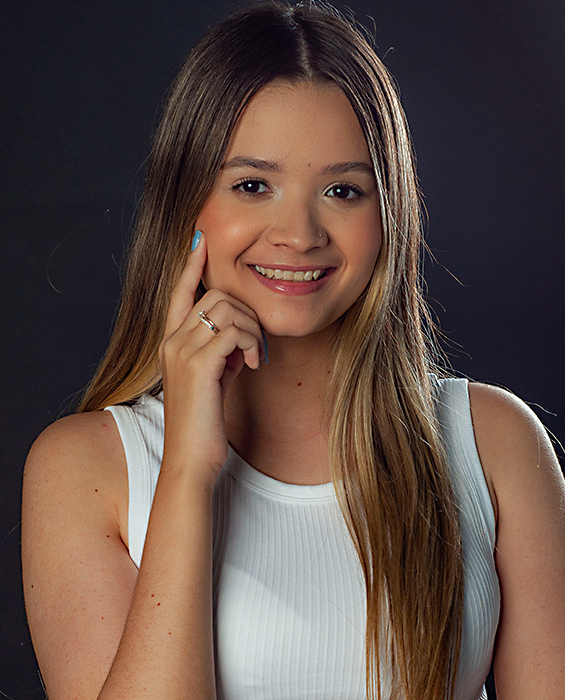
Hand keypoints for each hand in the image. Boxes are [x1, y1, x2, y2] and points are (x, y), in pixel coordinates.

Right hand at [158, 230, 266, 480]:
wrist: (192, 458)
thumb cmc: (205, 423)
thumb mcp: (214, 378)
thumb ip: (221, 351)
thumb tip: (242, 335)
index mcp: (171, 342)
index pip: (179, 292)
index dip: (191, 264)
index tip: (202, 240)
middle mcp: (171, 341)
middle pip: (215, 294)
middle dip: (247, 312)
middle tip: (258, 343)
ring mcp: (182, 352)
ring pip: (226, 309)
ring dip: (253, 328)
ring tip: (256, 357)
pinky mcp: (198, 365)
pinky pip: (233, 331)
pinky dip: (252, 343)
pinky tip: (255, 365)